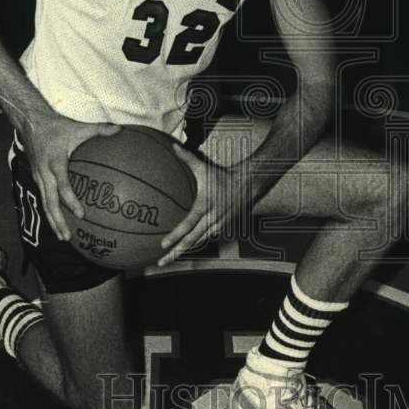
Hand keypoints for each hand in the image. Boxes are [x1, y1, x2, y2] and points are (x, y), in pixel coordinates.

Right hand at [22, 113, 120, 241]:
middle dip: (58, 221)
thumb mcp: (78, 127)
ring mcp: (39, 177)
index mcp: (55, 163)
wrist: (30, 123)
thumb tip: (120, 131)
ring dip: (53, 221)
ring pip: (45, 204)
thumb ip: (100, 130)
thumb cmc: (56, 126)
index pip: (62, 186)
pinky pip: (44, 198)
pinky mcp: (37, 178)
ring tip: (63, 237)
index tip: (81, 214)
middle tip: (68, 237)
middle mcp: (44, 173)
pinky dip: (51, 211)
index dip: (71, 201)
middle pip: (49, 203)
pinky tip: (60, 221)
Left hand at [157, 143, 248, 265]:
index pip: (187, 225)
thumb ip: (187, 158)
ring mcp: (218, 225)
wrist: (247, 183)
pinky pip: (206, 238)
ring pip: (199, 242)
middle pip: (191, 241)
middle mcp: (211, 219)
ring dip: (185, 250)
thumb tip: (173, 146)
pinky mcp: (223, 226)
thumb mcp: (204, 167)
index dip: (175, 236)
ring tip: (170, 258)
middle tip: (161, 262)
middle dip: (175, 253)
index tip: (163, 245)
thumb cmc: (223, 175)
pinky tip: (186, 249)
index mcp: (204, 206)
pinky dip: (196, 244)